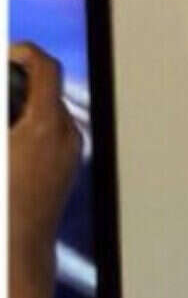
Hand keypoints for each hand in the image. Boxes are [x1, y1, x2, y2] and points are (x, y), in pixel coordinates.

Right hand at [9, 43, 80, 263]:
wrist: (18, 245)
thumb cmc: (1, 200)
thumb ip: (5, 109)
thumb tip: (9, 99)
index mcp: (45, 124)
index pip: (45, 68)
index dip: (24, 52)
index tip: (7, 53)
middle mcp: (66, 134)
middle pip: (46, 88)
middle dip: (18, 82)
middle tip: (3, 79)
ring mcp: (71, 150)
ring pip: (48, 111)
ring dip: (23, 105)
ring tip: (7, 111)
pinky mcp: (69, 165)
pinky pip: (52, 132)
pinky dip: (31, 125)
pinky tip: (11, 137)